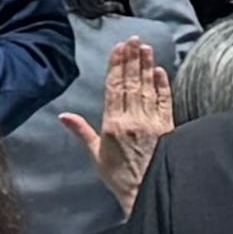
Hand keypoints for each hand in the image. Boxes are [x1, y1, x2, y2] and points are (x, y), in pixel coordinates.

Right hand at [57, 38, 172, 219]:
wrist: (147, 193)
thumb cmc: (119, 179)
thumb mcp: (96, 156)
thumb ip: (82, 132)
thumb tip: (64, 116)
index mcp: (113, 125)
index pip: (115, 89)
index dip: (117, 66)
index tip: (118, 49)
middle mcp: (133, 120)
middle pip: (132, 83)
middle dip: (132, 59)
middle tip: (134, 40)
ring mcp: (152, 122)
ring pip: (148, 88)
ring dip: (147, 66)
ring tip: (146, 48)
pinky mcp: (168, 127)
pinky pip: (165, 101)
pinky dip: (163, 85)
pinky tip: (160, 71)